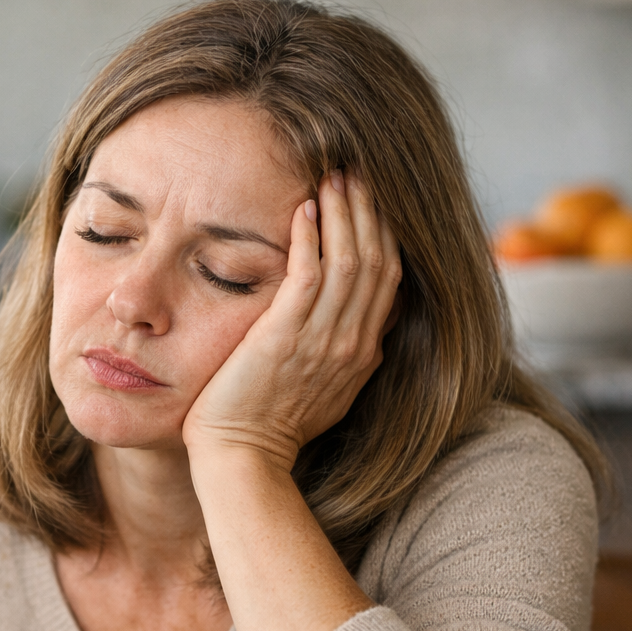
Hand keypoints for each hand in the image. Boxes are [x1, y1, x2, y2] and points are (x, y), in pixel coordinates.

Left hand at [182, 170, 400, 470]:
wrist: (244, 459)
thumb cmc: (270, 429)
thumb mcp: (326, 393)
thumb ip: (346, 360)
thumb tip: (363, 339)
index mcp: (362, 353)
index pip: (388, 280)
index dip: (384, 234)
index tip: (372, 200)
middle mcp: (352, 343)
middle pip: (377, 261)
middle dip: (369, 211)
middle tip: (357, 171)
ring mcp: (323, 340)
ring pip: (350, 261)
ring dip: (344, 214)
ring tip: (335, 176)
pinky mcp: (285, 337)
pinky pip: (308, 275)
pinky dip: (311, 239)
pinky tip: (304, 209)